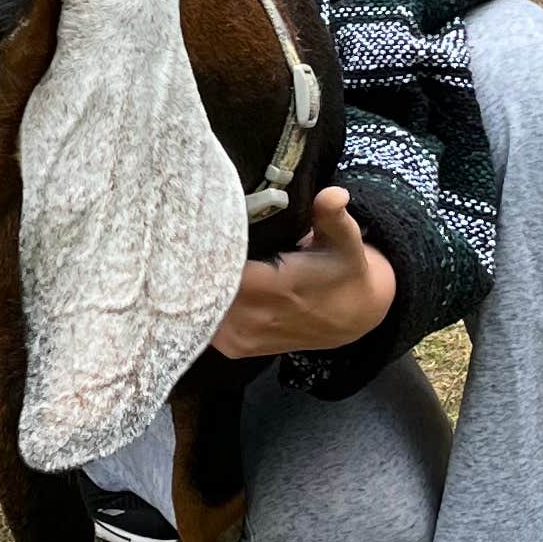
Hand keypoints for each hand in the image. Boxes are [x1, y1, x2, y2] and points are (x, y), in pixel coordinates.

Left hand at [211, 188, 397, 361]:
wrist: (351, 318)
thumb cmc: (342, 271)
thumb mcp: (344, 241)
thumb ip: (332, 217)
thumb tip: (333, 194)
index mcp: (272, 287)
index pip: (219, 267)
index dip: (204, 247)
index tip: (198, 225)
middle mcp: (252, 317)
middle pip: (201, 286)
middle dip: (194, 262)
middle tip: (192, 235)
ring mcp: (240, 337)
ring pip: (198, 305)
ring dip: (195, 282)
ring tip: (195, 256)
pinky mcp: (234, 347)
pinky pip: (203, 322)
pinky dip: (201, 303)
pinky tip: (206, 282)